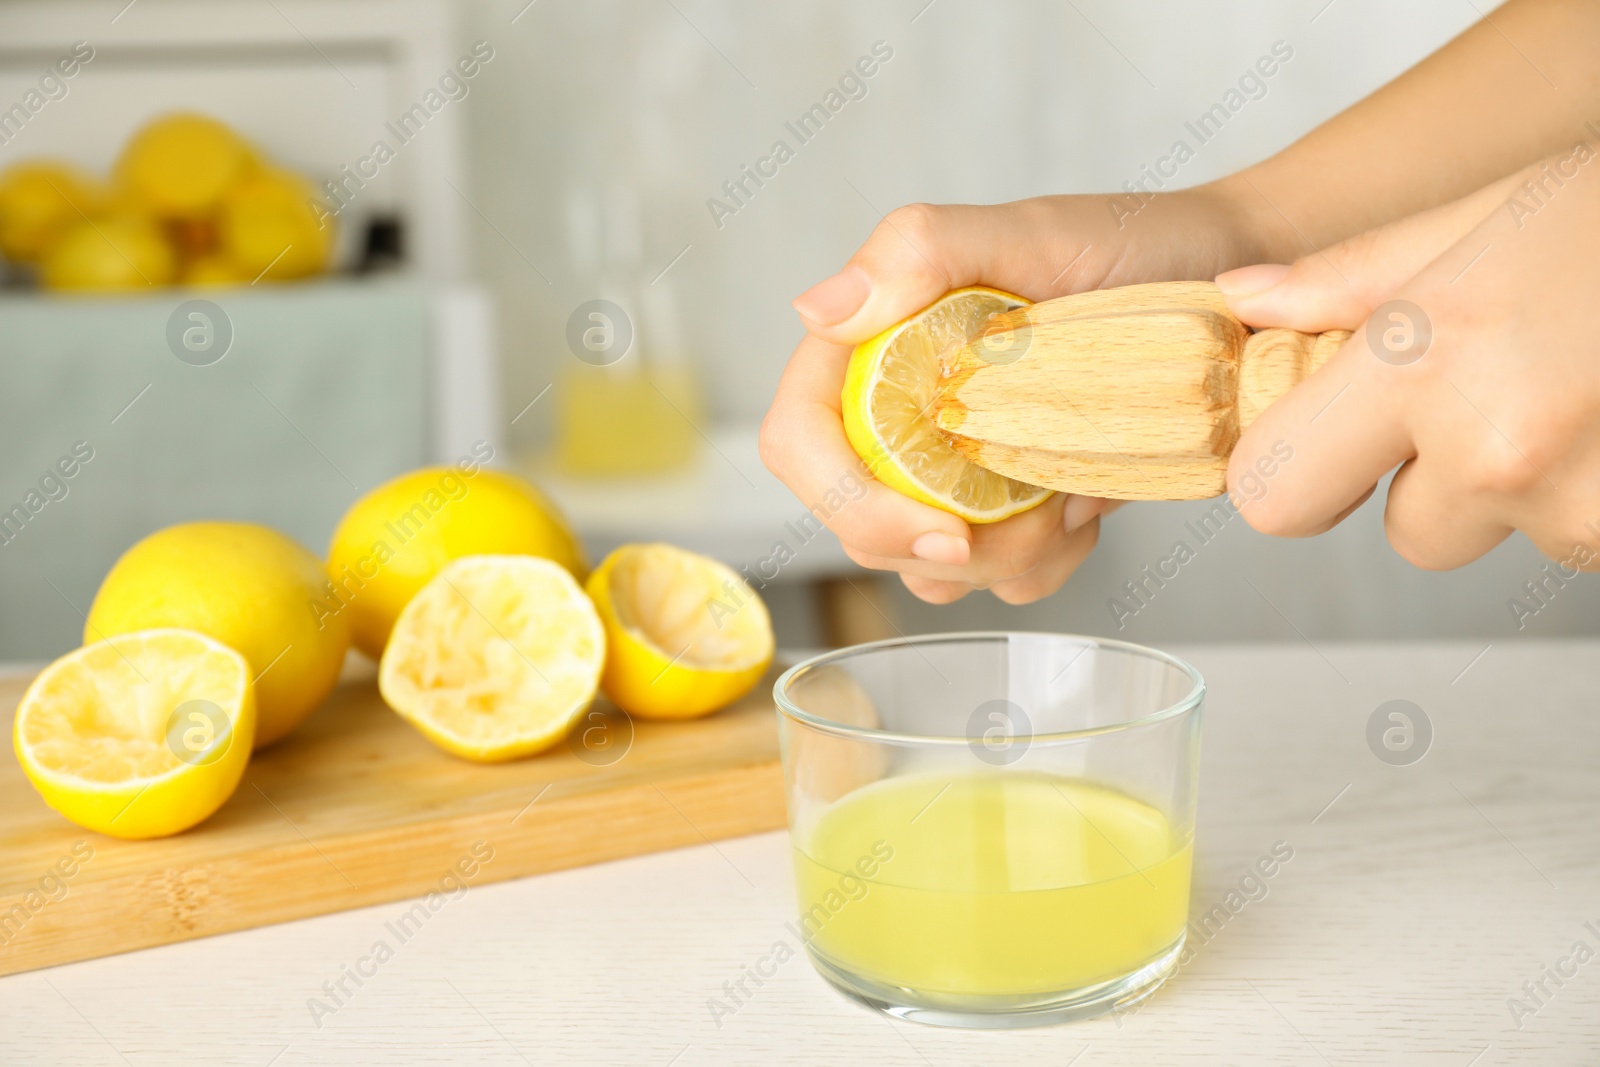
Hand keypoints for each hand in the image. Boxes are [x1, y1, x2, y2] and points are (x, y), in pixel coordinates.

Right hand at [761, 184, 1279, 603]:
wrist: (1226, 283)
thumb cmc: (1129, 243)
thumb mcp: (1027, 232)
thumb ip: (915, 253)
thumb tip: (816, 310)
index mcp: (873, 347)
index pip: (801, 441)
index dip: (849, 501)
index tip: (945, 530)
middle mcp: (895, 411)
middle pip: (859, 524)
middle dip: (948, 549)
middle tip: (1047, 516)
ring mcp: (947, 466)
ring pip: (925, 567)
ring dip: (1004, 560)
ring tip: (1076, 499)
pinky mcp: (1001, 503)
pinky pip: (992, 575)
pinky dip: (1041, 563)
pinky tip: (1087, 506)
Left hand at [1218, 153, 1599, 570]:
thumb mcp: (1490, 213)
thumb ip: (1351, 279)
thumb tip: (1246, 307)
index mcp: (1428, 361)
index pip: (1275, 495)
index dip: (1295, 470)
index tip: (1323, 441)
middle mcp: (1498, 453)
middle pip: (1404, 534)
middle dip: (1433, 480)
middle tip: (1502, 389)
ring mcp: (1586, 511)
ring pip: (1507, 535)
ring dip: (1530, 483)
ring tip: (1587, 384)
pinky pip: (1584, 543)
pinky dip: (1596, 494)